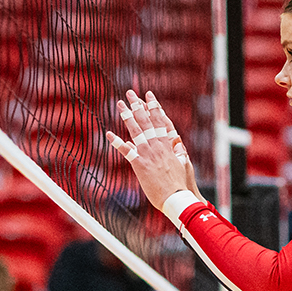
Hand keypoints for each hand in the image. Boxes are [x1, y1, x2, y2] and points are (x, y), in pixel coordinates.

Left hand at [105, 89, 199, 211]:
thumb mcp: (183, 164)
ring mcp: (148, 154)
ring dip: (127, 116)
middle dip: (138, 105)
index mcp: (168, 144)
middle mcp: (157, 145)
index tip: (149, 96)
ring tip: (120, 104)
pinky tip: (109, 134)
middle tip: (130, 93)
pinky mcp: (139, 165)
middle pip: (146, 121)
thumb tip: (177, 144)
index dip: (154, 107)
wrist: (177, 197)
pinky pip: (126, 151)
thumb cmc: (181, 183)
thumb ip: (178, 153)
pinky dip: (117, 143)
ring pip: (136, 131)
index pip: (160, 121)